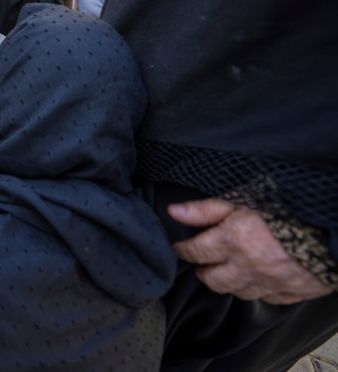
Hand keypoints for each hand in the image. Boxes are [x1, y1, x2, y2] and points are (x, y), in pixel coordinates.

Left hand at [170, 198, 334, 303]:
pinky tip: (256, 277)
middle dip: (203, 270)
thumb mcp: (242, 198)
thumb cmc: (288, 206)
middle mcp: (249, 266)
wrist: (335, 225)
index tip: (180, 246)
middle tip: (202, 261)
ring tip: (226, 268)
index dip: (183, 249)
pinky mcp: (292, 292)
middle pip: (212, 280)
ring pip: (237, 292)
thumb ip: (206, 209)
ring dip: (228, 281)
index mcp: (234, 240)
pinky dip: (257, 289)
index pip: (195, 252)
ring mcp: (271, 282)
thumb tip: (174, 213)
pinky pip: (266, 298)